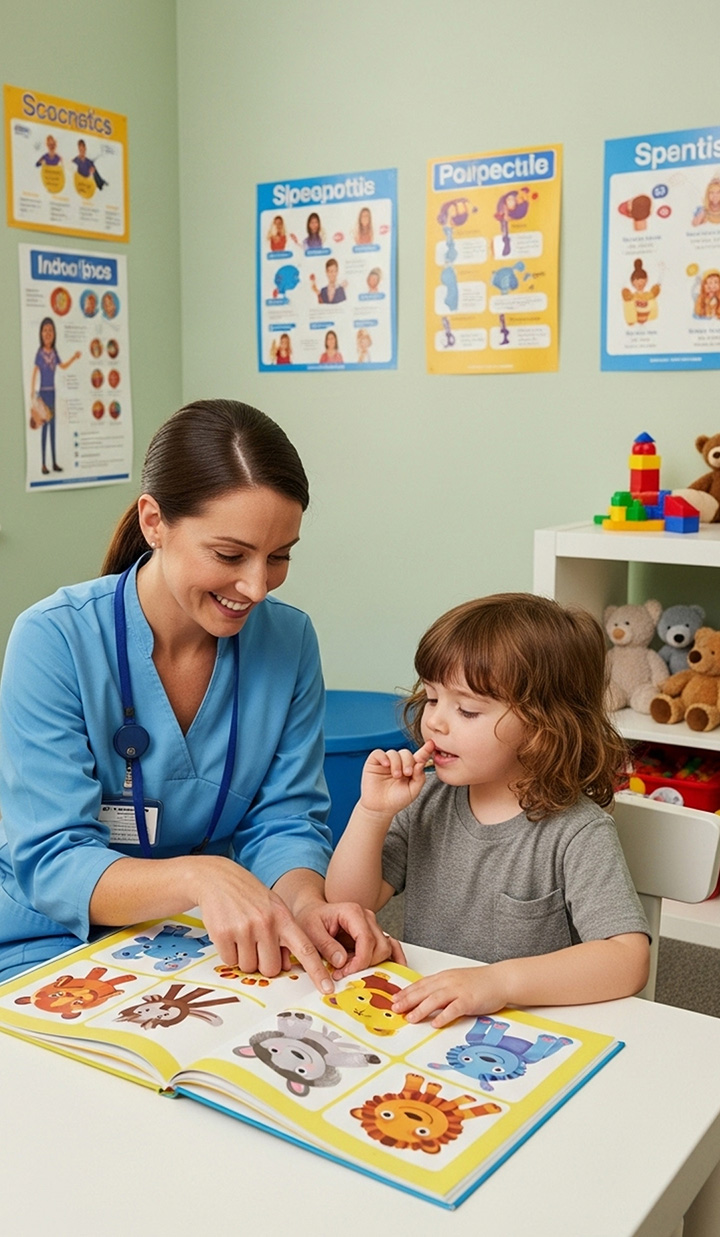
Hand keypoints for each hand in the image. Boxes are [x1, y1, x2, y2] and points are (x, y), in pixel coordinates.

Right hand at [192, 856, 333, 994]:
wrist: (219, 879)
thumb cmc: (251, 897)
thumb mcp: (274, 908)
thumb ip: (284, 935)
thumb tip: (287, 966)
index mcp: (283, 918)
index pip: (305, 949)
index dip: (317, 971)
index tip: (327, 989)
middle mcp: (266, 923)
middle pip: (271, 969)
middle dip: (263, 963)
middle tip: (256, 945)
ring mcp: (244, 928)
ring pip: (249, 967)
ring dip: (244, 957)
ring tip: (241, 935)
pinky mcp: (223, 933)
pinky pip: (230, 961)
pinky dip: (229, 953)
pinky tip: (229, 934)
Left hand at [296, 899, 405, 977]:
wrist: (311, 912)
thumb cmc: (311, 918)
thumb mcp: (310, 931)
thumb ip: (326, 945)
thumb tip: (341, 961)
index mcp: (352, 912)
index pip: (366, 939)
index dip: (359, 961)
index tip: (346, 973)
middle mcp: (367, 918)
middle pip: (380, 946)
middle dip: (365, 965)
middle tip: (344, 974)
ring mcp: (372, 926)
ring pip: (386, 950)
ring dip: (373, 965)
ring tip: (352, 971)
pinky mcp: (374, 936)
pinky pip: (390, 947)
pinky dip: (391, 960)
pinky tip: (389, 971)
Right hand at [359, 740, 433, 816]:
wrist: (380, 809)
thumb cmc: (397, 800)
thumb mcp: (413, 790)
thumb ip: (419, 777)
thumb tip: (421, 763)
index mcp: (410, 768)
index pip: (418, 757)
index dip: (425, 750)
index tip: (431, 744)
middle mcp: (398, 763)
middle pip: (406, 753)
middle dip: (408, 762)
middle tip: (407, 773)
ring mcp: (386, 762)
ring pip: (393, 753)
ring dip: (397, 763)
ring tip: (396, 776)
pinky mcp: (374, 763)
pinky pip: (378, 753)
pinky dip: (383, 757)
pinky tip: (386, 765)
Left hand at [391, 965, 509, 1027]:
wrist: (501, 979)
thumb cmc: (481, 982)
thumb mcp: (457, 981)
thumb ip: (442, 988)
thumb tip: (426, 998)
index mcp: (445, 977)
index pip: (421, 984)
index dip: (407, 992)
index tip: (395, 998)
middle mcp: (449, 982)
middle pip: (424, 991)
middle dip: (408, 1000)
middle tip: (395, 1008)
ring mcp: (459, 990)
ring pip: (435, 999)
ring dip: (421, 1009)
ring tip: (410, 1018)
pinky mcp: (469, 1000)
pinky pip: (454, 1009)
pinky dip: (443, 1016)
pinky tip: (435, 1023)